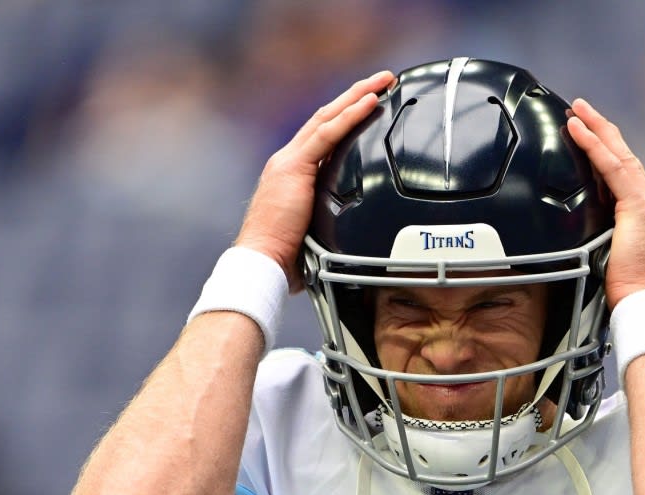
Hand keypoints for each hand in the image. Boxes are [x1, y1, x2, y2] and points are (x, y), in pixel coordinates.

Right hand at [235, 70, 395, 292]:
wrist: (262, 263)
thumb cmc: (285, 259)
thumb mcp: (316, 233)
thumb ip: (332, 222)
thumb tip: (355, 235)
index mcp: (292, 175)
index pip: (321, 136)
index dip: (345, 116)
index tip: (369, 104)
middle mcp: (288, 162)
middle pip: (324, 118)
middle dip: (354, 96)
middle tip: (382, 80)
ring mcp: (289, 162)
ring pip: (326, 118)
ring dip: (357, 96)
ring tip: (382, 81)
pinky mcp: (293, 168)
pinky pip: (327, 134)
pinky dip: (350, 116)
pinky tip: (369, 102)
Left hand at [566, 99, 644, 308]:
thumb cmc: (629, 298)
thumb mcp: (612, 264)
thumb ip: (602, 244)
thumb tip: (578, 242)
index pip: (627, 179)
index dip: (609, 155)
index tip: (592, 138)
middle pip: (627, 160)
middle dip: (605, 133)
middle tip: (583, 111)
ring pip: (621, 157)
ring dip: (598, 131)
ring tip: (578, 111)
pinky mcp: (641, 209)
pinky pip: (613, 169)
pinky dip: (594, 147)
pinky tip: (578, 130)